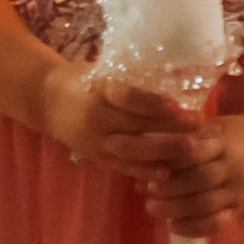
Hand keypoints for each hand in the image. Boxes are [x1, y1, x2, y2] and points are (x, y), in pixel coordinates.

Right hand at [38, 65, 177, 166]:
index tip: (180, 106)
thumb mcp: (102, 70)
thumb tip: (178, 75)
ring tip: (191, 152)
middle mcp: (95, 117)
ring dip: (162, 152)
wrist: (44, 100)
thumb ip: (132, 77)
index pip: (127, 97)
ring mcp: (93, 140)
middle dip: (169, 129)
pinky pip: (121, 166)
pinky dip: (143, 171)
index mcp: (97, 90)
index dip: (154, 103)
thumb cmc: (81, 79)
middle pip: (135, 126)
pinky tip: (165, 174)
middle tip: (198, 129)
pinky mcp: (94, 156)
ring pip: (131, 150)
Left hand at [141, 106, 243, 235]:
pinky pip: (216, 224)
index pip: (197, 153)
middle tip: (146, 190)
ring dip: (176, 210)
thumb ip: (188, 136)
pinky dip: (193, 228)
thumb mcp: (214, 125)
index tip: (150, 166)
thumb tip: (150, 146)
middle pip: (200, 181)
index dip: (173, 162)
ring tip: (152, 208)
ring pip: (206, 206)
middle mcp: (235, 169)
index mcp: (226, 143)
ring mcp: (238, 192)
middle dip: (170, 188)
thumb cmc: (234, 133)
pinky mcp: (239, 210)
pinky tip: (173, 226)